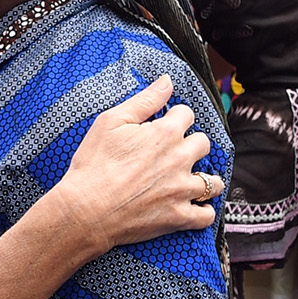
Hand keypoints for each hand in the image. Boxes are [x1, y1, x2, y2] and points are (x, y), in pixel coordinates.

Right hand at [47, 74, 221, 244]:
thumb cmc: (94, 165)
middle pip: (203, 144)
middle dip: (192, 145)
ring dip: (206, 180)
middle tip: (176, 152)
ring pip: (212, 182)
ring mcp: (182, 190)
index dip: (175, 117)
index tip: (166, 124)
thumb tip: (167, 81)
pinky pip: (206, 216)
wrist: (85, 210)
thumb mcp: (112, 121)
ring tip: (193, 181)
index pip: (187, 114)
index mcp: (165, 133)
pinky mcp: (178, 217)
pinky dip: (204, 212)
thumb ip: (144, 100)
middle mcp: (180, 159)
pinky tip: (197, 208)